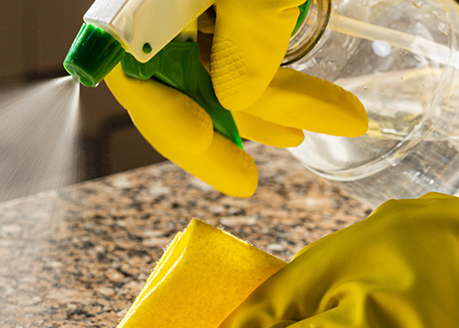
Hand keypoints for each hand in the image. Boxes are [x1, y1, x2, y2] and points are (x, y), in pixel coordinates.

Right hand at [104, 0, 366, 196]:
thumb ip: (248, 42)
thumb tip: (240, 104)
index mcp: (137, 12)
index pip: (146, 96)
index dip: (191, 143)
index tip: (243, 179)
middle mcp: (150, 14)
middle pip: (186, 90)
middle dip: (247, 124)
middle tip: (287, 156)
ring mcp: (180, 7)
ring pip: (217, 70)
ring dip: (270, 99)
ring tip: (321, 121)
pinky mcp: (210, 1)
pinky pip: (231, 45)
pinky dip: (268, 70)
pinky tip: (300, 95)